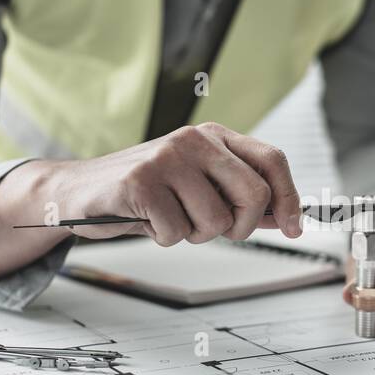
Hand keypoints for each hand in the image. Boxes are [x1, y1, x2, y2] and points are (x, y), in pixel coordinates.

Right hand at [53, 122, 303, 243]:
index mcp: (215, 137)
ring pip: (215, 221)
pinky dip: (162, 237)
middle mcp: (195, 141)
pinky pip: (176, 231)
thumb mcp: (198, 188)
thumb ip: (239, 199)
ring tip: (168, 217)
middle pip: (253, 194)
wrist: (80, 191)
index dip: (289, 198)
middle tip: (212, 229)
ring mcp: (167, 158)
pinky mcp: (141, 181)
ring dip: (192, 234)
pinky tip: (145, 219)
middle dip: (239, 226)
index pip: (271, 161)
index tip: (294, 228)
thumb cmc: (146, 193)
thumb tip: (286, 217)